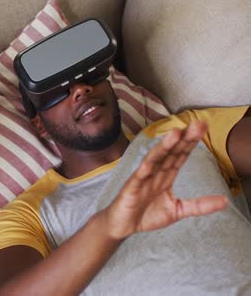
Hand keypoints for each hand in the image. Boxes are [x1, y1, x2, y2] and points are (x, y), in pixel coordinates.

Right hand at [103, 121, 227, 239]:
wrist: (123, 225)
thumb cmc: (146, 214)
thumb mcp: (178, 210)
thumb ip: (199, 205)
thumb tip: (225, 201)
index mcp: (165, 176)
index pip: (180, 156)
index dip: (191, 142)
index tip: (202, 128)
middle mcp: (155, 173)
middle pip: (170, 153)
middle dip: (183, 139)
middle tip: (197, 124)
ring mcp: (142, 179)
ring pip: (154, 160)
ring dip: (164, 147)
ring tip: (176, 134)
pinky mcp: (131, 189)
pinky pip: (138, 178)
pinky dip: (143, 170)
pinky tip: (150, 163)